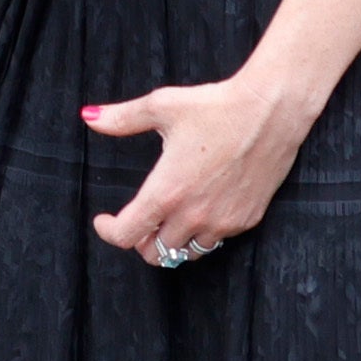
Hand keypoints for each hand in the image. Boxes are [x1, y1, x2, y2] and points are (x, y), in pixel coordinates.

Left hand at [82, 70, 314, 267]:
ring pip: (186, 253)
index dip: (109, 231)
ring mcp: (223, 221)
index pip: (127, 235)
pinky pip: (215, 242)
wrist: (271, 112)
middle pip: (155, 253)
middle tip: (136, 219)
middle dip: (139, 239)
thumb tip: (88, 116)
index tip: (104, 219)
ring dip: (170, 243)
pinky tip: (196, 214)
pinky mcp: (247, 219)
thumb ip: (121, 118)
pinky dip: (200, 236)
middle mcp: (194, 215)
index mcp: (166, 192)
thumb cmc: (216, 107)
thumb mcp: (161, 107)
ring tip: (164, 221)